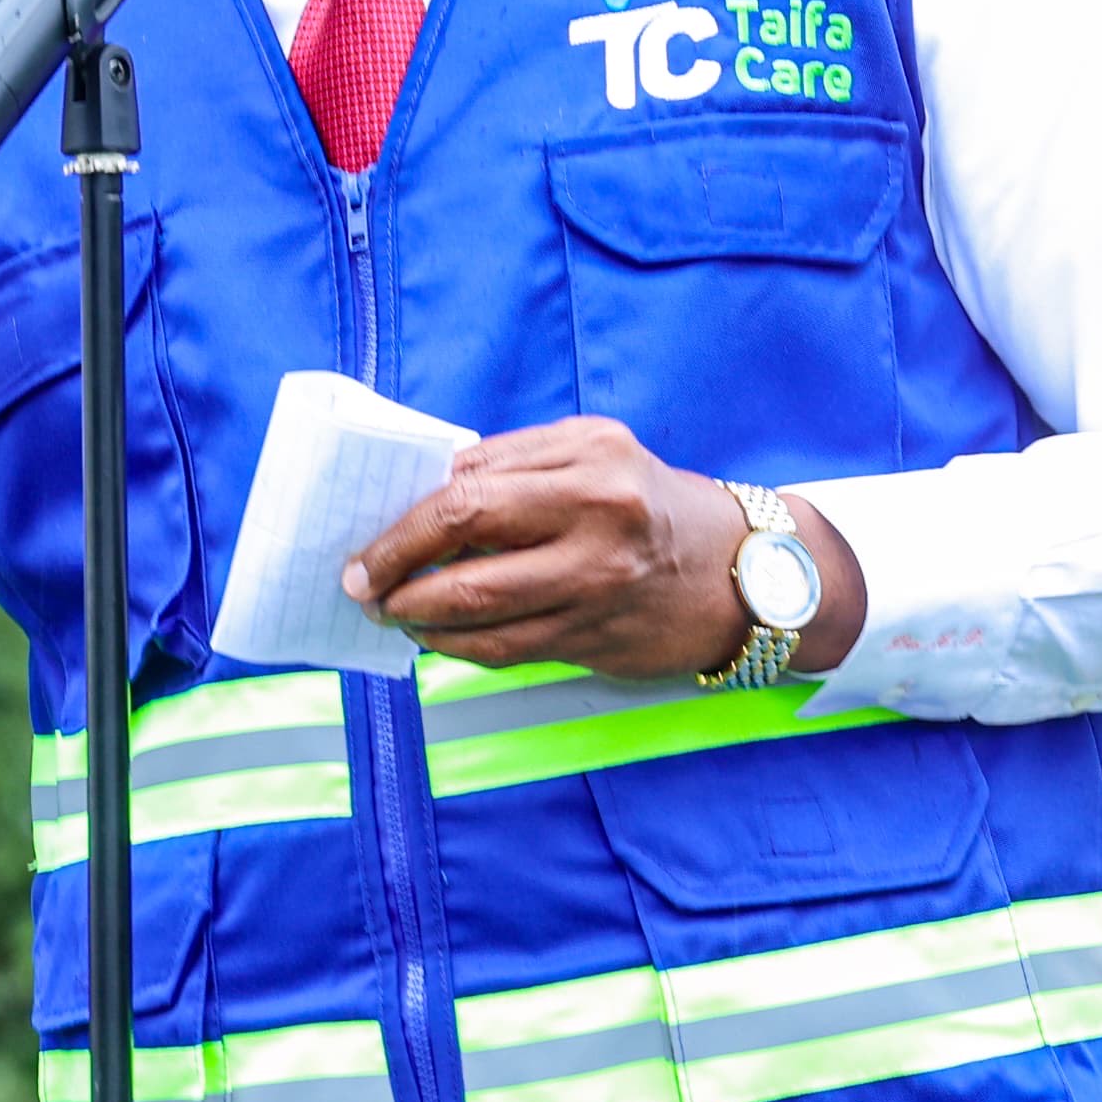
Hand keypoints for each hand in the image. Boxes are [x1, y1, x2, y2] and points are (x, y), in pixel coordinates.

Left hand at [342, 415, 866, 679]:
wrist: (741, 573)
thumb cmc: (650, 504)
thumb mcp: (595, 457)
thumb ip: (516, 467)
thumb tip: (419, 495)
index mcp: (589, 454)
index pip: (468, 480)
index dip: (406, 514)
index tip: (367, 536)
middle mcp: (598, 511)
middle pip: (464, 530)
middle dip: (395, 562)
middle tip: (360, 581)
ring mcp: (599, 579)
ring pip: (478, 602)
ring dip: (417, 613)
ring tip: (391, 613)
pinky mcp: (598, 635)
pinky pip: (506, 647)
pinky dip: (457, 646)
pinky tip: (435, 640)